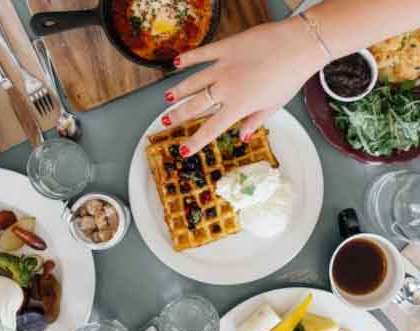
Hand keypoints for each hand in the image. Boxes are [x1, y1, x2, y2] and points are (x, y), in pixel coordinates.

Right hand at [162, 18, 326, 156]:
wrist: (298, 45)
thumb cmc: (290, 76)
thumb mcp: (275, 105)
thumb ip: (255, 121)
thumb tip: (244, 136)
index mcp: (238, 106)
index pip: (210, 129)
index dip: (195, 142)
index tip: (183, 150)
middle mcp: (225, 89)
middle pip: (194, 106)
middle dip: (177, 115)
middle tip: (166, 121)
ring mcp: (222, 67)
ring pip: (193, 82)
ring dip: (178, 91)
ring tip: (168, 97)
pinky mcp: (224, 48)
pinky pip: (201, 54)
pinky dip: (187, 59)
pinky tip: (176, 63)